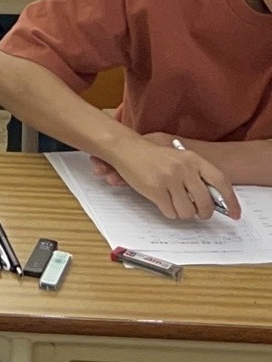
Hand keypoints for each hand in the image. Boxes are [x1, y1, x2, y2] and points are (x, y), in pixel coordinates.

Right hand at [101, 135, 240, 220]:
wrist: (126, 148)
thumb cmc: (153, 156)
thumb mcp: (179, 159)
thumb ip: (196, 175)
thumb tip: (212, 201)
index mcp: (193, 159)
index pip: (221, 182)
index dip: (230, 200)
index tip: (235, 214)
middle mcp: (183, 168)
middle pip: (205, 203)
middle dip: (203, 213)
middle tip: (198, 213)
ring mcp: (169, 179)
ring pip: (188, 211)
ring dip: (182, 213)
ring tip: (175, 203)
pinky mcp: (155, 189)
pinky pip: (171, 212)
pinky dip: (169, 211)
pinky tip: (162, 202)